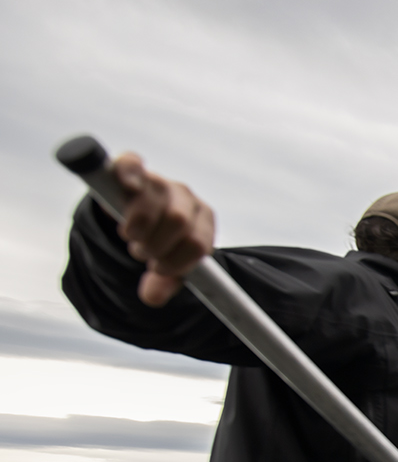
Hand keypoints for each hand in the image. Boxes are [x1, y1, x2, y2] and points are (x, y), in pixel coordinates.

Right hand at [111, 153, 214, 306]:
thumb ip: (164, 283)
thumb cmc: (162, 242)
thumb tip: (152, 297)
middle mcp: (186, 197)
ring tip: (132, 236)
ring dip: (137, 228)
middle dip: (154, 245)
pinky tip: (128, 187)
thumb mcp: (169, 265)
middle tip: (143, 252)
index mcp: (204, 220)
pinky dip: (129, 174)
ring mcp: (160, 181)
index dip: (175, 262)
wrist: (141, 215)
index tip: (159, 268)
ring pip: (151, 202)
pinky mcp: (133, 169)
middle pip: (176, 221)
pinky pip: (131, 164)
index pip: (197, 244)